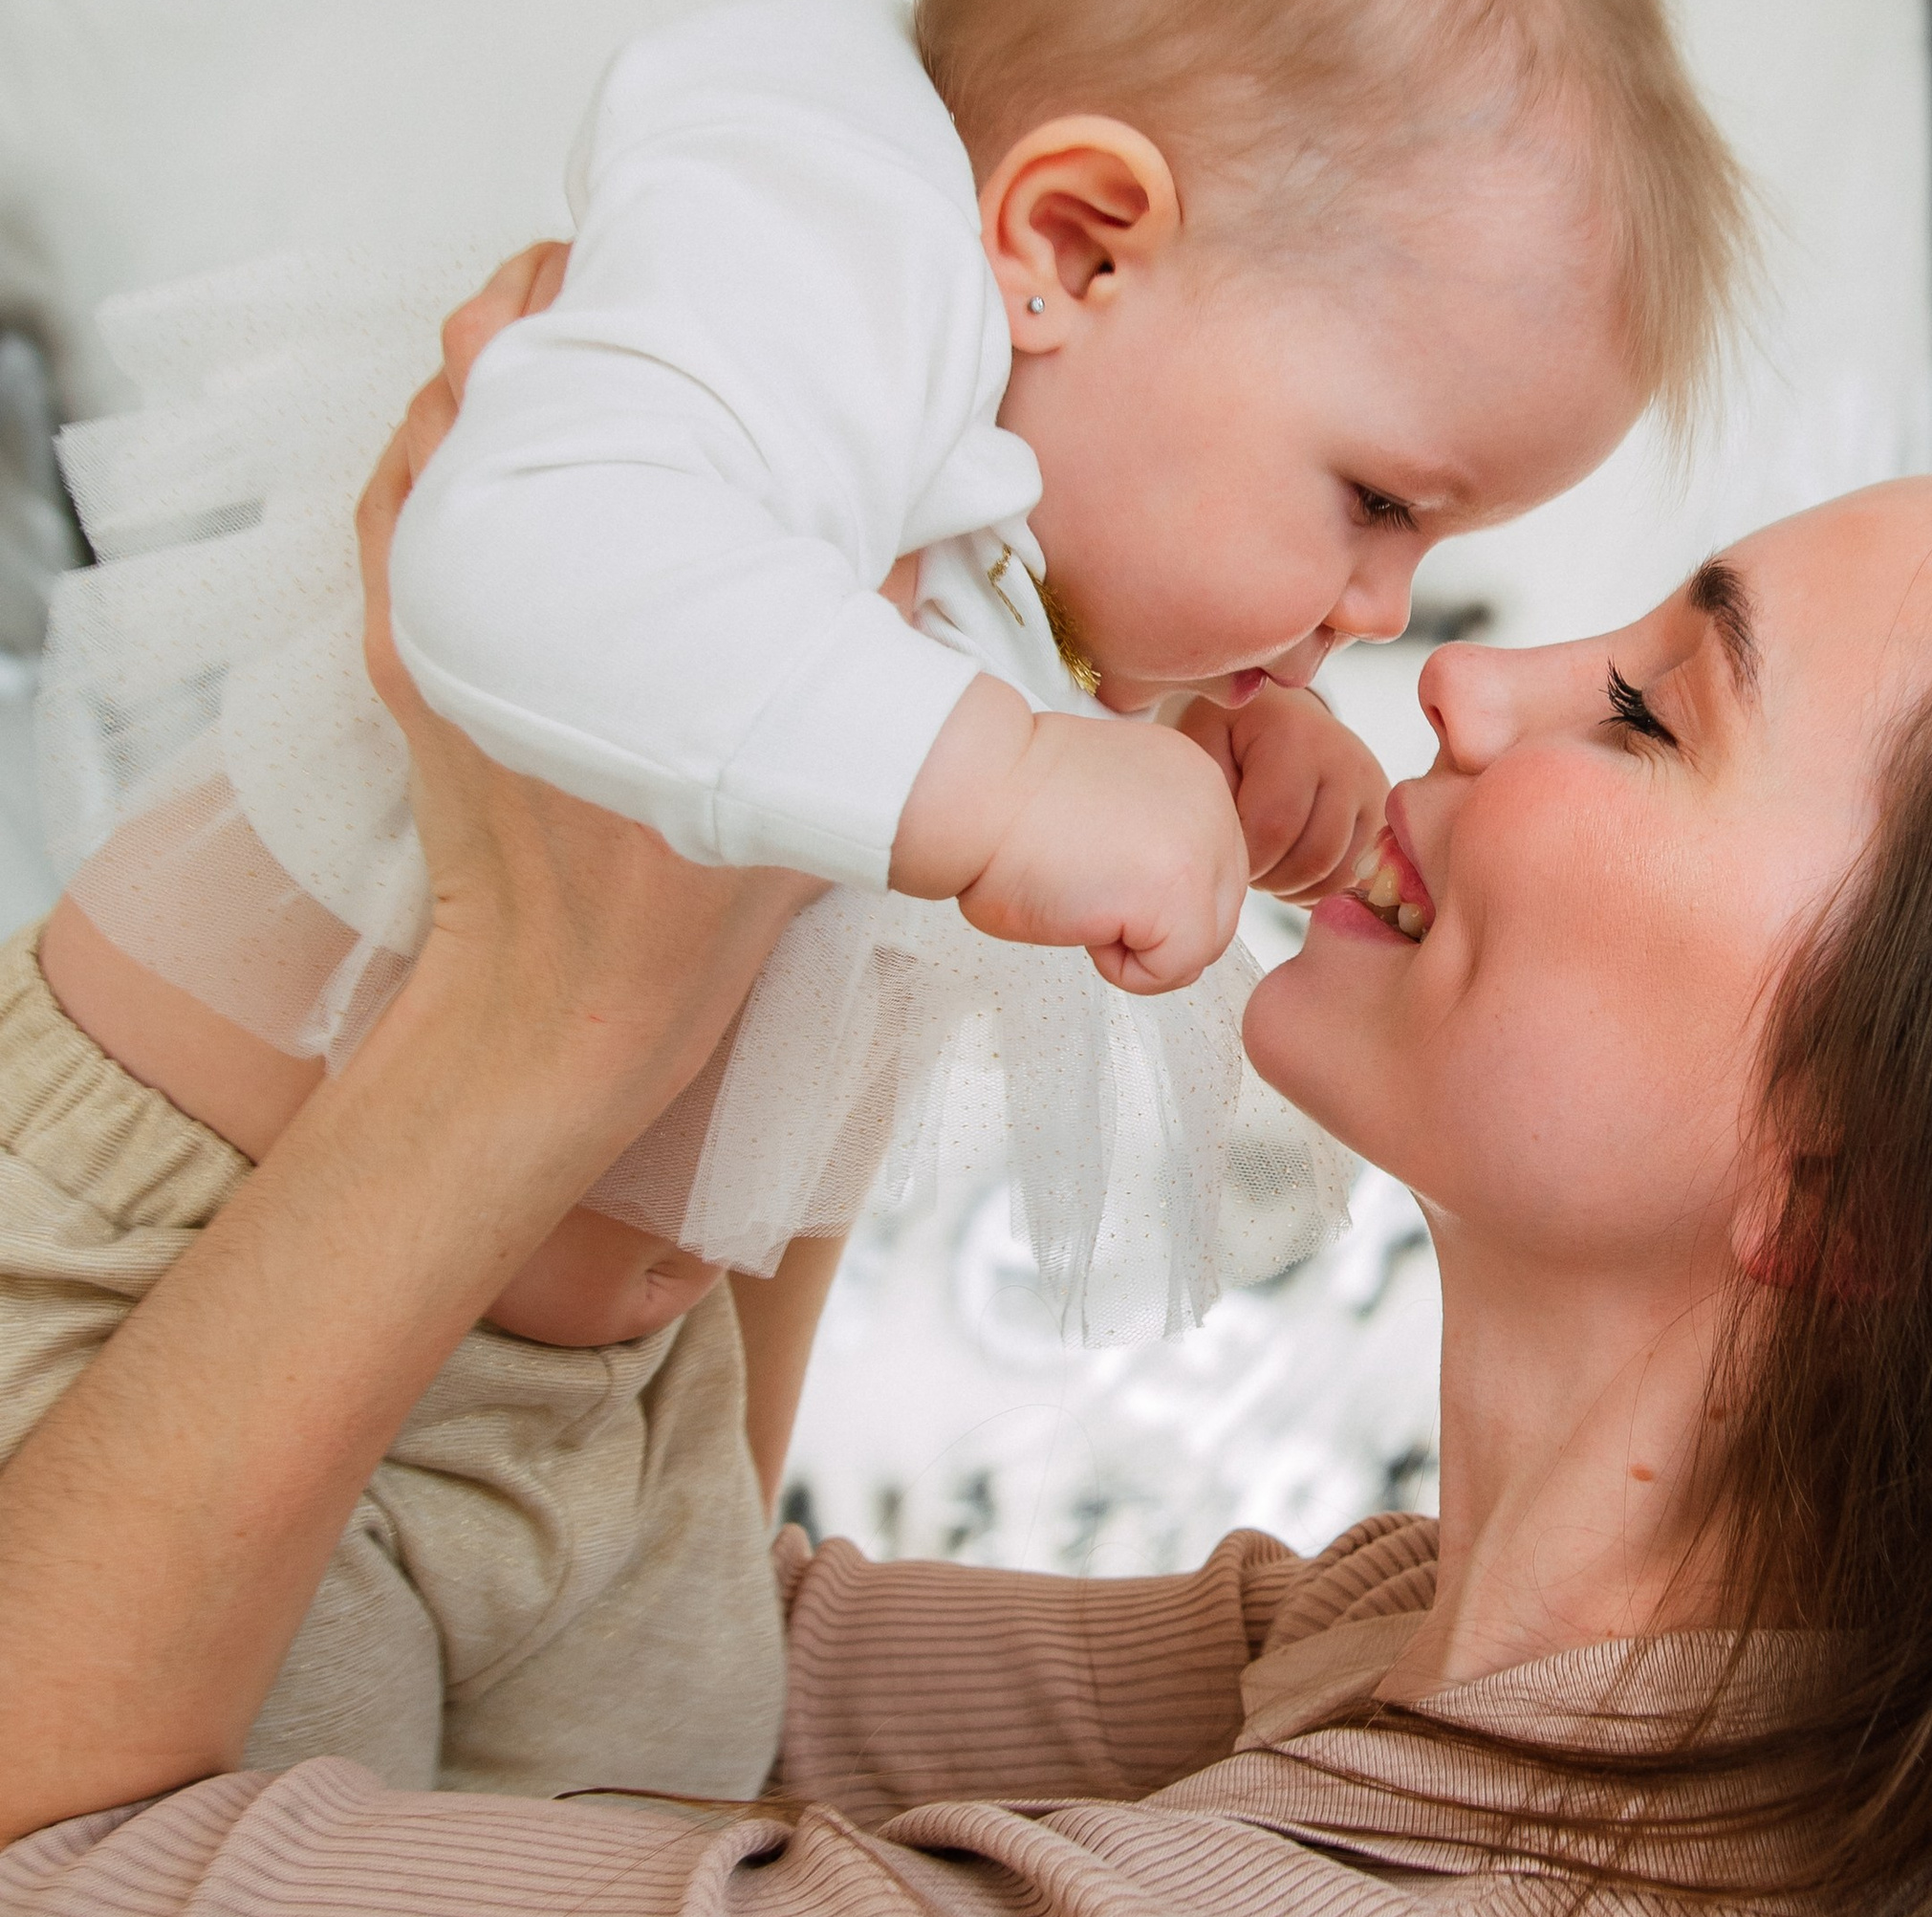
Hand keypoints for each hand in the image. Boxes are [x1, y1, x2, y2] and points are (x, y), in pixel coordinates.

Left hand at [356, 242, 822, 1139]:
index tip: (662, 281)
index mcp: (579, 586)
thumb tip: (918, 517)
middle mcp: (476, 574)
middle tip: (633, 306)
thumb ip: (871, 633)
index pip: (548, 368)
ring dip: (494, 377)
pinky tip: (511, 449)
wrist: (562, 1004)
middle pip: (477, 373)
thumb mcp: (813, 763)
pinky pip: (399, 503)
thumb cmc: (684, 906)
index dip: (593, 299)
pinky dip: (445, 449)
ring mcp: (421, 611)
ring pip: (430, 427)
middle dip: (550, 319)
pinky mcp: (399, 651)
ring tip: (575, 358)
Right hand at [894, 681, 1246, 994]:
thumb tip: (1159, 903)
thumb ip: (1150, 842)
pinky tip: (1082, 917)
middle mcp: (1212, 802)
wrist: (972, 791)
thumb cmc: (1006, 804)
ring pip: (1200, 947)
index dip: (1149, 897)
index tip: (1094, 871)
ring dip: (1137, 946)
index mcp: (1192, 775)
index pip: (1209, 872)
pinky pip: (1171, 972)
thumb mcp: (1106, 807)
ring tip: (1081, 899)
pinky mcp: (1182, 895)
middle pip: (1215, 912)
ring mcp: (1204, 848)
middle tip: (1085, 890)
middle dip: (1154, 928)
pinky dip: (1121, 968)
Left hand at [1177, 684, 1389, 904]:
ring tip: (1269, 867)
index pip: (1272, 830)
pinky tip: (1294, 870)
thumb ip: (1211, 793)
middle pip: (1313, 859)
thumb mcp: (1205, 744)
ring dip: (1295, 887)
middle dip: (1271, 879)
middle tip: (1248, 867)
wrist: (1283, 714)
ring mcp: (1373, 788)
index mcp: (1295, 738)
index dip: (1245, 861)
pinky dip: (1319, 888)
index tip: (1228, 852)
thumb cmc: (1235, 736)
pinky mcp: (1383, 815)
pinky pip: (1355, 877)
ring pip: (1338, 874)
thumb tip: (1231, 849)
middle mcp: (1346, 760)